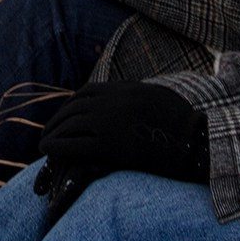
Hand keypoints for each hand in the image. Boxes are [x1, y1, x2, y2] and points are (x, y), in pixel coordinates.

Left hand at [35, 83, 210, 223]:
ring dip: (53, 133)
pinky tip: (47, 151)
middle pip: (74, 108)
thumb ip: (135, 96)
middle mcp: (113, 101)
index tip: (64, 115)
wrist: (195, 143)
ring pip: (70, 125)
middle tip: (48, 131)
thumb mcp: (157, 98)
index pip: (86, 92)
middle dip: (58, 120)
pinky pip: (74, 144)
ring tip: (44, 143)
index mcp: (124, 89)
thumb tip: (126, 97)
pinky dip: (57, 146)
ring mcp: (109, 122)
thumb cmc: (182, 125)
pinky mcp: (108, 145)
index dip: (71, 105)